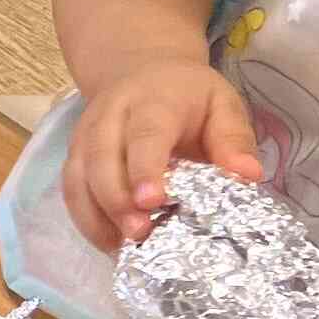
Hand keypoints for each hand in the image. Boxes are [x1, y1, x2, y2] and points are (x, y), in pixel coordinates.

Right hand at [63, 52, 263, 250]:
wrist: (141, 71)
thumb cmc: (189, 97)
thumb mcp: (222, 104)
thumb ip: (233, 138)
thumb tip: (247, 175)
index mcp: (152, 100)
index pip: (144, 134)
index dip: (144, 168)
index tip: (152, 201)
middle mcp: (110, 116)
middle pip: (101, 157)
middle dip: (115, 199)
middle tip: (139, 233)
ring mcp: (85, 135)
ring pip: (77, 176)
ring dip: (96, 215)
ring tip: (121, 247)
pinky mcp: (74, 155)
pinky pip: (71, 190)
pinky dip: (86, 219)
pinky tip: (109, 243)